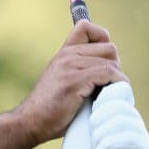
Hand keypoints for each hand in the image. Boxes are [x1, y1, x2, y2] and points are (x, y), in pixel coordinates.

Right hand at [18, 21, 125, 144]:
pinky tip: (110, 96)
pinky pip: (108, 73)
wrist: (31, 121)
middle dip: (115, 65)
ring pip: (111, 62)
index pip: (86, 26)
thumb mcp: (63, 80)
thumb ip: (79, 69)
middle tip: (109, 84)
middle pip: (109, 47)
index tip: (105, 59)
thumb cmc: (52, 107)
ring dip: (117, 80)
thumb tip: (111, 70)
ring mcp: (69, 66)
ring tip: (109, 94)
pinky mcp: (74, 81)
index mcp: (64, 52)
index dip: (102, 38)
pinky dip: (117, 85)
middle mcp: (66, 55)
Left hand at [62, 81, 148, 148]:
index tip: (88, 113)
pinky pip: (132, 138)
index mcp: (121, 114)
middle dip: (100, 116)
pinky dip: (110, 143)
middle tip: (90, 133)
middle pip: (122, 103)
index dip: (102, 98)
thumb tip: (97, 75)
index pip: (120, 90)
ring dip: (102, 132)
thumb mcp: (83, 121)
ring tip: (94, 145)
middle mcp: (135, 124)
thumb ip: (93, 100)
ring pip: (126, 119)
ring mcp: (142, 139)